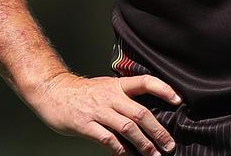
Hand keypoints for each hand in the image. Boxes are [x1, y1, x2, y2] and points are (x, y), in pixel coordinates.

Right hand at [28, 72, 181, 154]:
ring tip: (153, 154)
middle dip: (158, 131)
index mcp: (117, 85)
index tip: (178, 100)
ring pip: (128, 127)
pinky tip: (128, 155)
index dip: (163, 89)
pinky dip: (120, 149)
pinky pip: (107, 138)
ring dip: (144, 143)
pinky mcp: (85, 124)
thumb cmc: (81, 92)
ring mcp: (98, 110)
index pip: (145, 82)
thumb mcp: (105, 87)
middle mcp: (110, 96)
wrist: (52, 91)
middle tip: (169, 145)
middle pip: (141, 112)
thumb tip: (144, 114)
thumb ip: (123, 97)